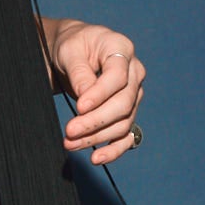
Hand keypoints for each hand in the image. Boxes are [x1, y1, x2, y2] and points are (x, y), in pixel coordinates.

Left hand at [49, 19, 144, 165]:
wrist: (75, 52)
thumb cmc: (73, 46)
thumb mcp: (70, 50)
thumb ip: (79, 72)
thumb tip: (85, 98)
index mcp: (121, 49)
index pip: (117, 77)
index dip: (99, 95)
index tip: (79, 107)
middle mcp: (134, 72)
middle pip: (123, 104)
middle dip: (96, 121)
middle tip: (70, 131)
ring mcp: (133, 94)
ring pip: (123, 123)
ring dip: (97, 137)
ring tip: (70, 143)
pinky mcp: (127, 112)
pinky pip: (127, 136)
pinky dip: (114, 150)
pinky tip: (97, 158)